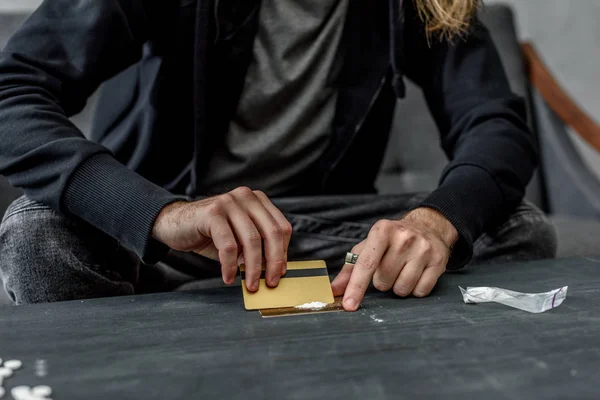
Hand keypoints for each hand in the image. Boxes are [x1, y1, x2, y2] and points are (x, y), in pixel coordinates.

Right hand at [152, 187, 291, 290]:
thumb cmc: (210, 233)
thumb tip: (275, 270)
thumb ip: (257, 247)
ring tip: (250, 284)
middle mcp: (246, 197)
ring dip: (253, 268)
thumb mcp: (239, 238)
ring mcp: (229, 202)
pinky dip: (230, 265)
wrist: (173, 224)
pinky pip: (229, 245)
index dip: (284, 252)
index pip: (282, 227)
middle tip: (270, 282)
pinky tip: (228, 277)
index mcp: (258, 201)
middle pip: (271, 233)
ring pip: (252, 240)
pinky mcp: (212, 213)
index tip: (280, 271)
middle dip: (274, 262)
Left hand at [331, 208, 457, 310]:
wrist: (427, 226)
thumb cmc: (391, 240)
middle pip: (383, 281)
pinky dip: (414, 289)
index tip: (349, 305)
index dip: (356, 287)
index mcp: (381, 231)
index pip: (366, 265)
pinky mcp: (438, 261)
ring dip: (398, 286)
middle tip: (388, 267)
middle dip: (382, 281)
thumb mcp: (368, 247)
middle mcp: (403, 237)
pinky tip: (415, 274)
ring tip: (402, 270)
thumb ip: (349, 269)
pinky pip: (420, 291)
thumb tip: (334, 290)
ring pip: (402, 289)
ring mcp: (423, 249)